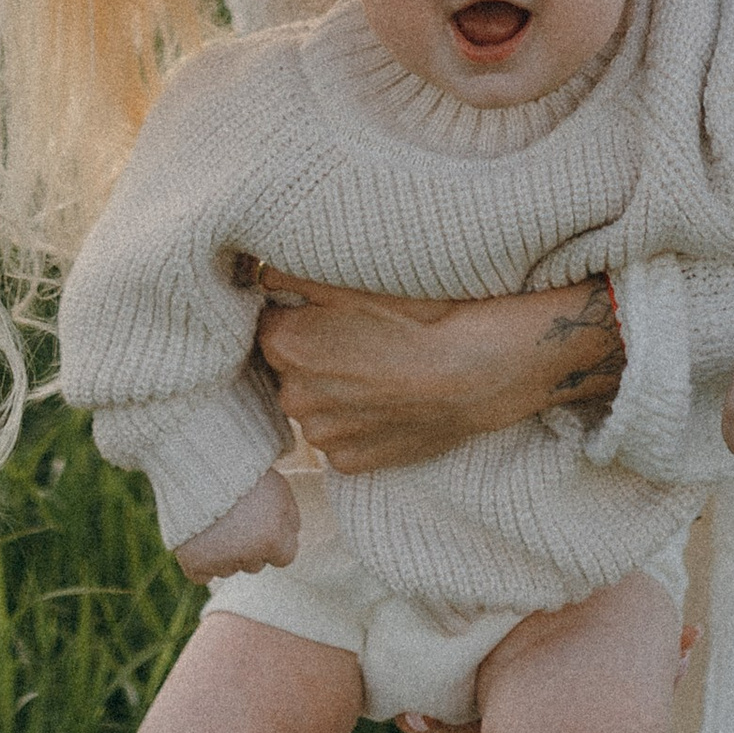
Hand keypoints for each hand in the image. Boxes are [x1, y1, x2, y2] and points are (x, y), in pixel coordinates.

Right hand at [176, 469, 300, 579]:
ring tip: (217, 523)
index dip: (274, 540)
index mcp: (272, 537)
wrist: (197, 466)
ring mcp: (219, 561)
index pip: (285, 558)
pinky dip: (201, 562)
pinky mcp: (193, 562)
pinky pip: (202, 575)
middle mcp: (247, 555)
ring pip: (229, 569)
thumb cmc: (242, 472)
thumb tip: (291, 536)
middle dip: (249, 547)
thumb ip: (290, 518)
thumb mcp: (279, 488)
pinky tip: (201, 540)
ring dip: (226, 554)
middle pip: (255, 564)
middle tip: (237, 518)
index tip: (263, 525)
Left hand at [251, 270, 624, 474]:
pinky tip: (391, 400)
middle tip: (361, 338)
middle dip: (314, 354)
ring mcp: (323, 436)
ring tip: (382, 369)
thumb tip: (255, 269)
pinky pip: (343, 438)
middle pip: (290, 368)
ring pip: (317, 405)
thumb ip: (291, 271)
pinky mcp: (352, 463)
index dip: (299, 314)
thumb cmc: (420, 315)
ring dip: (335, 391)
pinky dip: (360, 422)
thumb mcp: (353, 277)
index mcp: (283, 344)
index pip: (271, 323)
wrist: (478, 368)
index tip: (329, 311)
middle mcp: (291, 396)